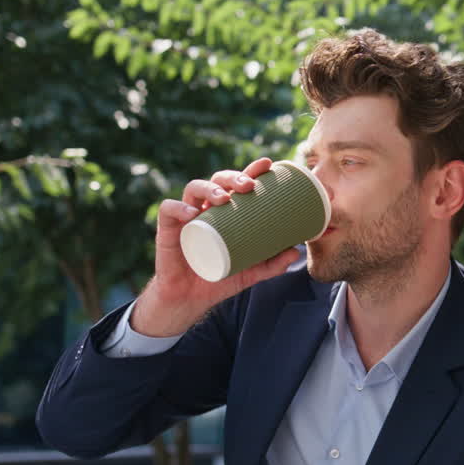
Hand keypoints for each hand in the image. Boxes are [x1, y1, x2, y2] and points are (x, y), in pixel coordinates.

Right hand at [131, 157, 300, 335]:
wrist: (189, 300)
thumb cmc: (218, 279)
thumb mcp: (249, 272)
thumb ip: (271, 264)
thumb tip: (296, 252)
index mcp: (225, 213)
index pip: (237, 184)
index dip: (250, 171)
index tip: (267, 165)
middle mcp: (206, 209)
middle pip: (218, 181)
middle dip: (234, 177)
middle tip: (249, 186)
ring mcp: (186, 217)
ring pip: (194, 188)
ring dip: (210, 188)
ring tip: (224, 198)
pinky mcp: (168, 230)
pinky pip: (169, 210)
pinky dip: (178, 207)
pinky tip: (192, 212)